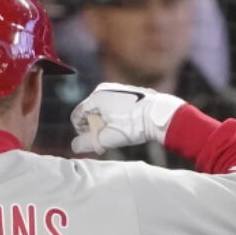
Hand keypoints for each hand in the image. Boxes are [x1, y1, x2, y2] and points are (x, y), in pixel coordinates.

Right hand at [69, 82, 185, 154]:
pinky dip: (114, 115)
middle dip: (93, 126)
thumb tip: (75, 146)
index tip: (93, 141)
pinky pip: (113, 104)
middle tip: (106, 138)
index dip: (81, 131)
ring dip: (104, 121)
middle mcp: (104, 89)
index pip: (77, 115)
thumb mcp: (109, 138)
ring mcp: (116, 88)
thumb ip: (88, 143)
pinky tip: (125, 124)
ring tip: (117, 132)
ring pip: (102, 108)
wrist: (160, 115)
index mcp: (96, 97)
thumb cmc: (134, 126)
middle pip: (89, 111)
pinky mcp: (127, 91)